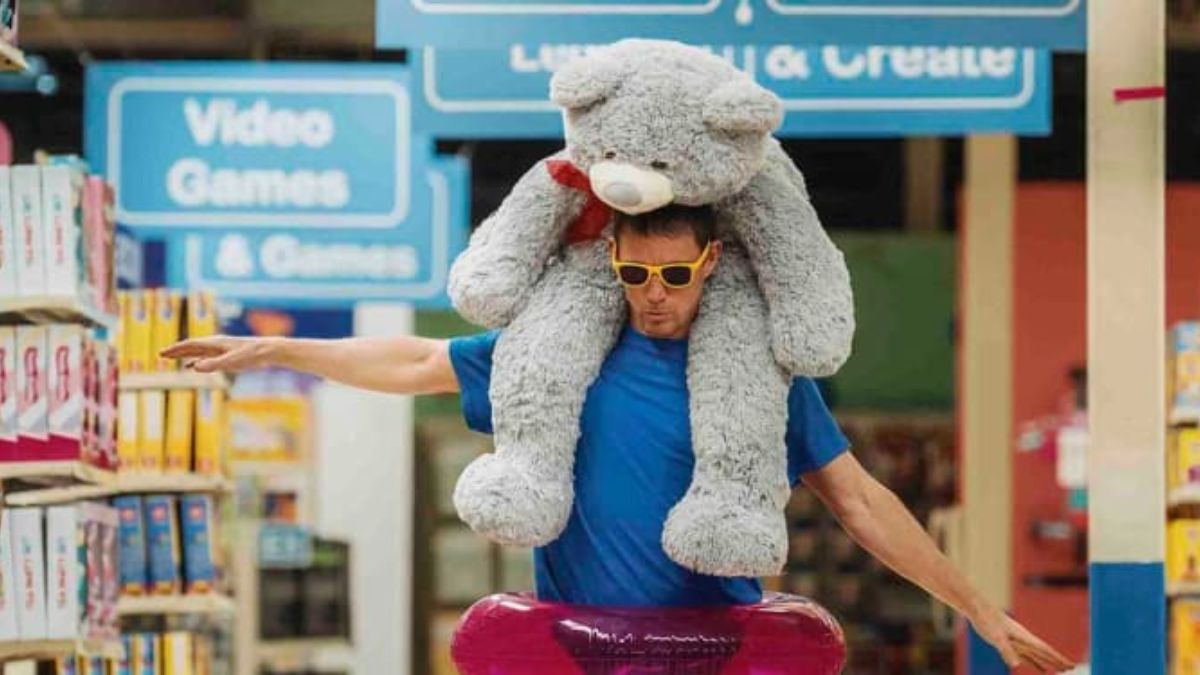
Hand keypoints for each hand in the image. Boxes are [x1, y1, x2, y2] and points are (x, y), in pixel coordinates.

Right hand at [160, 336, 276, 372]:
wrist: (269, 351)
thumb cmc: (252, 355)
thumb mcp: (232, 362)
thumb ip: (213, 364)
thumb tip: (193, 367)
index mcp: (215, 343)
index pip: (190, 345)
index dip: (176, 349)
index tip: (162, 353)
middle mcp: (216, 344)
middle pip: (191, 347)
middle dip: (176, 351)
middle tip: (161, 355)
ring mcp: (221, 350)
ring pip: (198, 352)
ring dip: (184, 354)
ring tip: (171, 357)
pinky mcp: (227, 355)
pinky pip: (207, 357)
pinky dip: (196, 360)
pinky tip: (192, 366)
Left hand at [970, 603, 1075, 672]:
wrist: (977, 608)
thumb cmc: (986, 620)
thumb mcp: (996, 637)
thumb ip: (1006, 651)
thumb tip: (1015, 665)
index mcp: (1023, 636)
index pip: (1044, 649)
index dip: (1057, 658)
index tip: (1070, 665)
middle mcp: (1022, 638)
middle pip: (1044, 652)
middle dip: (1057, 660)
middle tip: (1071, 668)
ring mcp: (1016, 640)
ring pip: (1036, 654)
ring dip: (1047, 662)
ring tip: (1060, 670)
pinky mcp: (1008, 641)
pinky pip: (1024, 655)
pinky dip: (1033, 662)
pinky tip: (1038, 668)